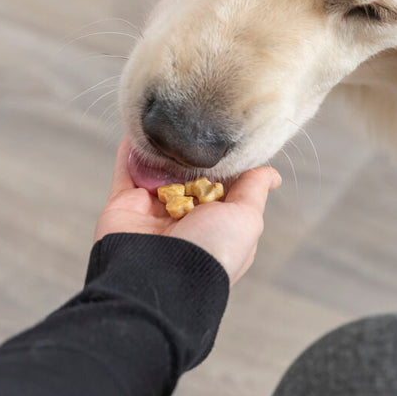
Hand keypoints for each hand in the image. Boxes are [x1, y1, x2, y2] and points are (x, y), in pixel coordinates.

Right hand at [94, 139, 281, 283]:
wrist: (160, 277)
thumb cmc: (211, 251)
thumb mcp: (246, 220)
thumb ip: (254, 191)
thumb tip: (272, 175)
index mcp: (216, 225)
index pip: (223, 185)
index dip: (225, 164)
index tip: (226, 137)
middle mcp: (185, 219)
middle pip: (189, 176)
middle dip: (192, 154)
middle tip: (196, 122)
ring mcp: (153, 212)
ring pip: (158, 172)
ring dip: (162, 149)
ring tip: (168, 118)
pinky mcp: (124, 206)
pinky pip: (127, 172)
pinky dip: (131, 152)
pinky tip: (138, 129)